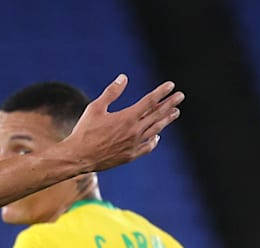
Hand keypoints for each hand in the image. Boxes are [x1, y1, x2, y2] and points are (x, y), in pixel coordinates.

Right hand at [59, 75, 183, 172]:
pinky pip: (147, 147)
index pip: (150, 101)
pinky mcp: (130, 155)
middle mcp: (134, 131)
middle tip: (180, 96)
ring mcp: (133, 144)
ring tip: (176, 113)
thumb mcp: (95, 108)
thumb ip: (111, 93)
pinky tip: (157, 137)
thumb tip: (123, 77)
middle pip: (157, 114)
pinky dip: (154, 140)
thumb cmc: (84, 131)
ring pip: (155, 129)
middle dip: (170, 104)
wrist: (78, 157)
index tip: (171, 85)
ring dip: (166, 120)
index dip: (161, 92)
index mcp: (127, 117)